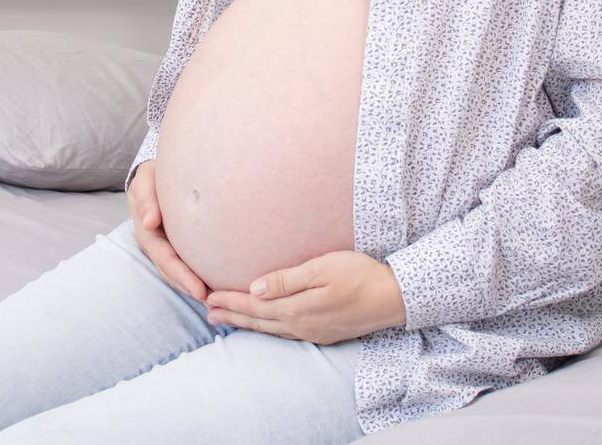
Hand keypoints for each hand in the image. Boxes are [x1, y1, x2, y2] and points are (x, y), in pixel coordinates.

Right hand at [127, 161, 207, 302]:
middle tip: (213, 301)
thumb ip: (146, 199)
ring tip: (217, 300)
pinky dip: (199, 274)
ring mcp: (166, 245)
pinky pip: (188, 261)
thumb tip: (149, 222)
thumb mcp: (145, 181)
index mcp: (148, 233)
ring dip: (195, 286)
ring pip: (180, 271)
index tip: (199, 290)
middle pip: (174, 272)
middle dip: (191, 288)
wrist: (156, 173)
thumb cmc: (152, 176)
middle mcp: (156, 244)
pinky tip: (217, 283)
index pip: (165, 259)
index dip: (181, 276)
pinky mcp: (178, 243)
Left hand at [203, 250, 406, 344]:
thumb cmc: (359, 275)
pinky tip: (266, 325)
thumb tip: (254, 289)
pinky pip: (286, 333)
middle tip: (208, 313)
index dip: (231, 302)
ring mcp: (314, 332)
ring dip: (247, 324)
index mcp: (297, 309)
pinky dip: (268, 328)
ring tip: (227, 320)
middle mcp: (302, 326)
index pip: (255, 307)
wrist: (394, 298)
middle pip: (259, 322)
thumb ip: (286, 280)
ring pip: (271, 330)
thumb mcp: (321, 268)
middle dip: (232, 316)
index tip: (209, 297)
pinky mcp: (325, 333)